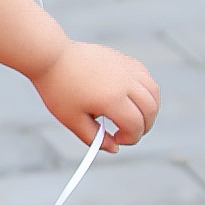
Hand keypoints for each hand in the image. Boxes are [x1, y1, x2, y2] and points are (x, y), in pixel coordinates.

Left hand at [32, 42, 159, 150]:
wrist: (51, 57)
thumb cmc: (58, 88)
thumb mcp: (72, 120)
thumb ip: (94, 138)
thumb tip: (114, 148)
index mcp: (112, 99)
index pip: (135, 125)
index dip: (130, 139)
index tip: (117, 140)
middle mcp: (124, 82)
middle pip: (150, 110)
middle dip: (144, 126)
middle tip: (129, 133)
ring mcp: (126, 68)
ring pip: (153, 91)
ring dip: (150, 108)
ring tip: (134, 117)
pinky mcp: (123, 59)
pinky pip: (145, 76)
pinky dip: (146, 90)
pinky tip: (131, 97)